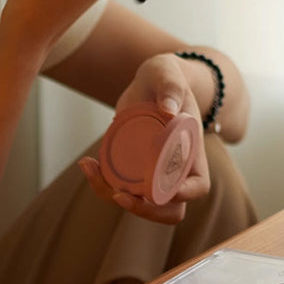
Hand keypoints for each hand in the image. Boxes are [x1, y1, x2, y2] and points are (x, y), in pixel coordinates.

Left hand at [79, 54, 211, 224]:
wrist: (151, 83)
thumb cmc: (166, 78)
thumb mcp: (168, 74)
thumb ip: (171, 86)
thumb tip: (168, 110)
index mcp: (193, 155)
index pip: (196, 187)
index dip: (180, 194)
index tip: (156, 187)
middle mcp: (176, 172)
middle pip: (169, 210)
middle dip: (144, 210)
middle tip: (119, 194)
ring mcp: (154, 175)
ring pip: (140, 204)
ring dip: (112, 194)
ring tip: (89, 166)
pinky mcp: (134, 171)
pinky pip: (119, 188)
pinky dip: (101, 182)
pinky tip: (87, 162)